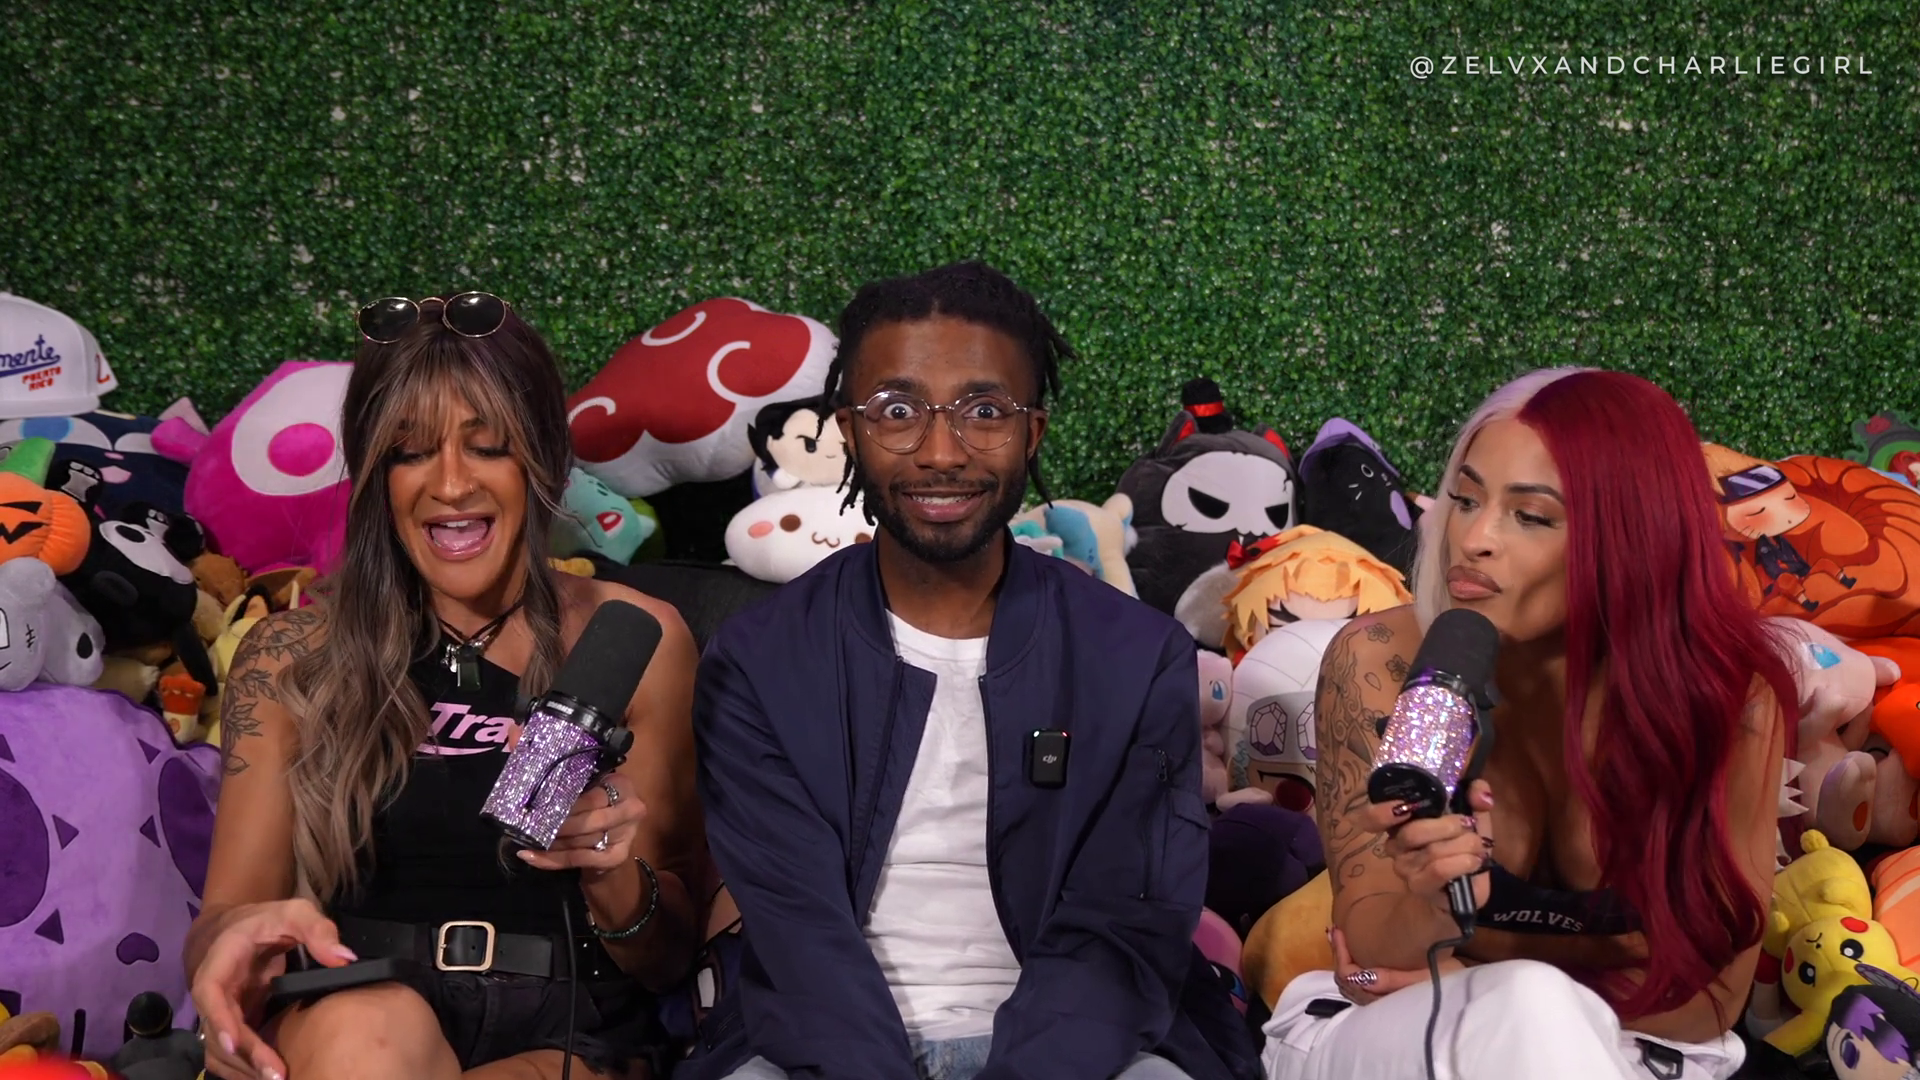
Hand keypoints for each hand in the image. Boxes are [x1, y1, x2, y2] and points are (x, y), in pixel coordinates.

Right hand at [189, 898, 355, 1079]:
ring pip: (220, 1050)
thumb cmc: (267, 919)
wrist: (241, 928)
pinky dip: (246, 1070)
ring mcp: (221, 1013)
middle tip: (277, 1076)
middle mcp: (215, 992)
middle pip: (217, 1031)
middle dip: (245, 1057)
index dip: (220, 1020)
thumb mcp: (295, 912)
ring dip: (244, 1070)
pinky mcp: (233, 1025)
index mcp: (221, 961)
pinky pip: (231, 1055)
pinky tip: (271, 1078)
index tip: (234, 1044)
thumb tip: (345, 960)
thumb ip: (319, 930)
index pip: (210, 993)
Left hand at [516, 771, 648, 875]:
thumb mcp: (576, 780)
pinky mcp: (617, 856)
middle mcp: (631, 808)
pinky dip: (553, 860)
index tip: (535, 802)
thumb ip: (545, 758)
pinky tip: (532, 856)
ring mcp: (627, 834)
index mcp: (621, 783)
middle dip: (554, 824)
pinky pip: (580, 859)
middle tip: (526, 823)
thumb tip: (515, 731)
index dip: (561, 801)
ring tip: (524, 839)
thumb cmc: (590, 801)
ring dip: (551, 842)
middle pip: (587, 820)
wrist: (609, 838)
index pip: (590, 795)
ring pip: (582, 840)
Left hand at [1329, 925, 1463, 1004]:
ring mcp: (1383, 1004)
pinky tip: (1357, 958)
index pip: (1349, 977)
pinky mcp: (1390, 1000)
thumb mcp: (1425, 977)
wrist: (1468, 999)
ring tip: (1343, 940)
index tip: (1339, 930)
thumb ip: (1393, 979)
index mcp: (1384, 999)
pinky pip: (1362, 986)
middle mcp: (1379, 1006)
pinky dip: (1354, 969)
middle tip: (1337, 931)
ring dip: (1345, 962)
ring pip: (1352, 985)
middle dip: (1339, 956)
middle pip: (1346, 982)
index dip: (1340, 954)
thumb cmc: (1450, 984)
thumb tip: (1360, 974)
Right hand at [1358, 780, 1495, 913]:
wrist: (1469, 888)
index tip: (1404, 807)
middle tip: (1468, 826)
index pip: (1371, 818)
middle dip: (1448, 826)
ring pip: (1431, 851)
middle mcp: (1396, 846)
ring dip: (1463, 846)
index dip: (1379, 812)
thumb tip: (1478, 788)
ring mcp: (1405, 869)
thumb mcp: (1474, 819)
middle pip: (1411, 832)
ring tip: (1478, 847)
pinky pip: (1438, 870)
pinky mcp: (1420, 887)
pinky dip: (1462, 862)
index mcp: (1401, 824)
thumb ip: (1476, 799)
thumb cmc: (1463, 848)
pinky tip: (1475, 862)